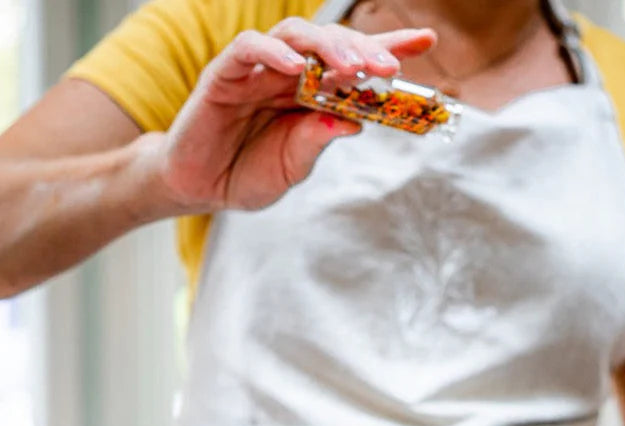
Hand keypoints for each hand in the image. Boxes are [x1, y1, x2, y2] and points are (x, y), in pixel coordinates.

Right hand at [154, 17, 434, 212]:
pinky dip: (273, 52)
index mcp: (311, 95)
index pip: (355, 64)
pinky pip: (249, 49)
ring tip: (351, 69)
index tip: (427, 40)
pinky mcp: (225, 75)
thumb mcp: (291, 168)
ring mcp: (258, 71)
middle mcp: (288, 75)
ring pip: (297, 37)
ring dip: (327, 47)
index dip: (389, 48)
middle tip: (388, 68)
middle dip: (364, 50)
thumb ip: (316, 141)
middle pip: (331, 45)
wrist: (197, 189)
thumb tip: (355, 120)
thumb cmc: (244, 176)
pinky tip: (295, 65)